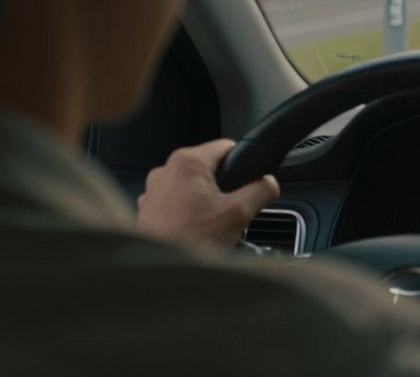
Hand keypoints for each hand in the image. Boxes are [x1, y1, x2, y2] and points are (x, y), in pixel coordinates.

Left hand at [136, 139, 279, 248]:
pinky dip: (188, 214)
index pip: (227, 147)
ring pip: (193, 188)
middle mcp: (166, 171)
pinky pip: (177, 203)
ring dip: (206, 203)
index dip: (243, 163)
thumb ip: (261, 191)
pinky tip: (194, 232)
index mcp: (187, 162)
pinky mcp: (149, 209)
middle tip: (229, 212)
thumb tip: (270, 184)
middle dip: (224, 189)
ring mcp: (154, 190)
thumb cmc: (187, 241)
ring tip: (210, 226)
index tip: (248, 182)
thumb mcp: (238, 214)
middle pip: (210, 169)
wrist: (157, 272)